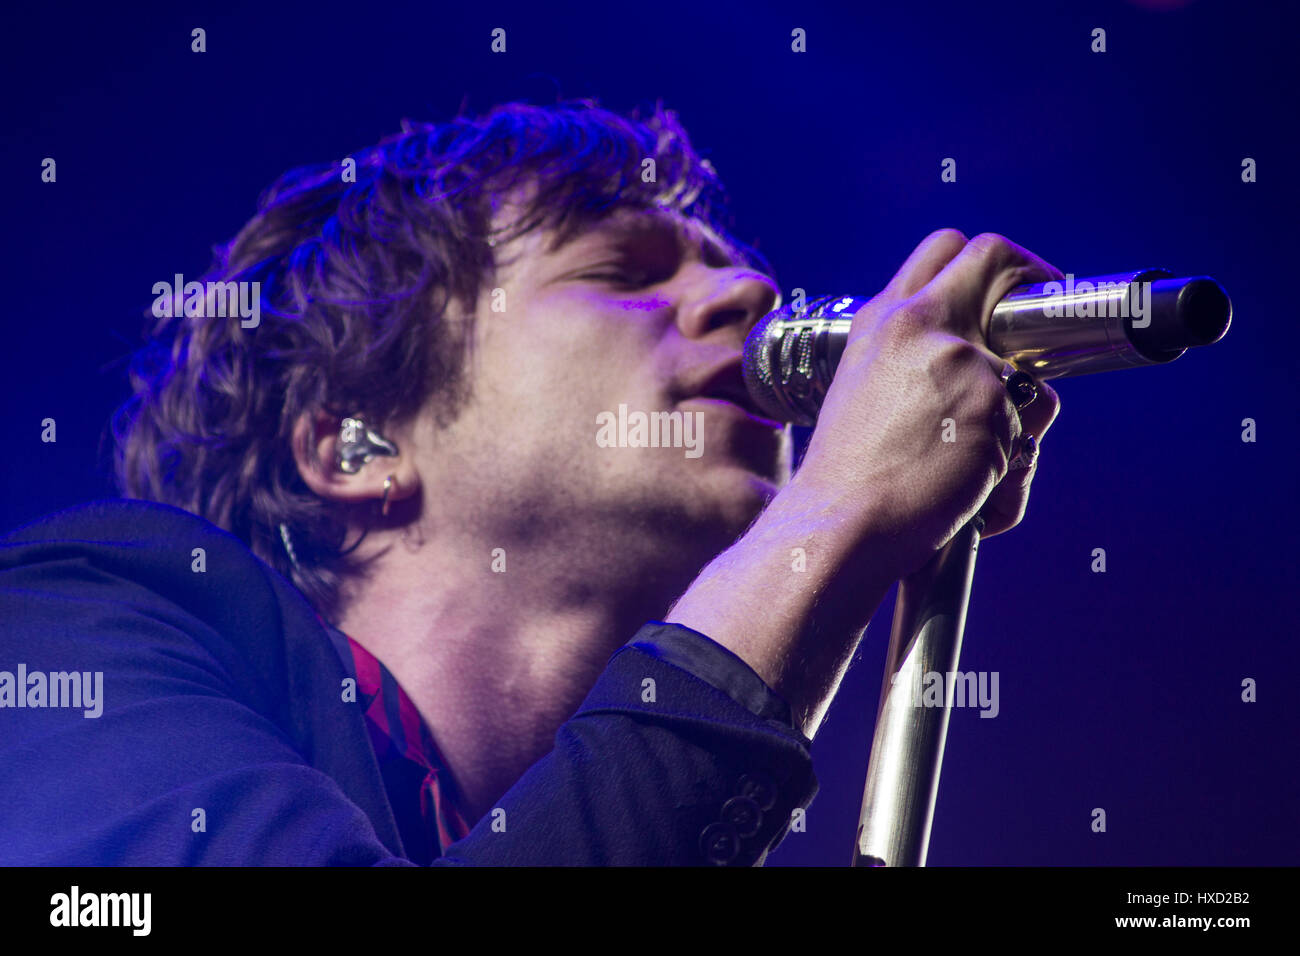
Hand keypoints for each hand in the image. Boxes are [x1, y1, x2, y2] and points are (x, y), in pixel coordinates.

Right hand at [789, 229, 1063, 577]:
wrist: (838, 522)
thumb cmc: (848, 477)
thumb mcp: (864, 391)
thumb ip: (914, 360)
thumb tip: (983, 368)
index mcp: (883, 319)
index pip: (948, 247)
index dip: (994, 263)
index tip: (1013, 292)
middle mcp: (919, 323)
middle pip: (998, 257)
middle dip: (1035, 282)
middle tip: (1046, 329)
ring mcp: (959, 358)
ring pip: (1032, 376)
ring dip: (1020, 421)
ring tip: (975, 466)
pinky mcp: (992, 403)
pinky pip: (1030, 437)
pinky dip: (1008, 477)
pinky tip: (970, 495)